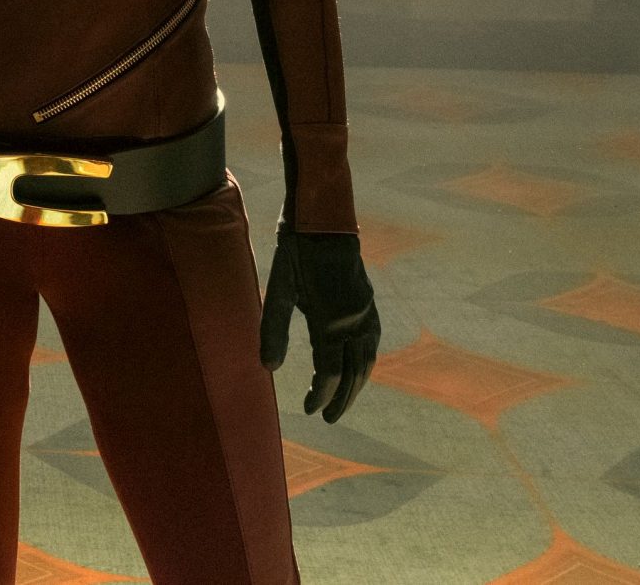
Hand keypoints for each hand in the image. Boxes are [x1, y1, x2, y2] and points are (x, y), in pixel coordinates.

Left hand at [258, 227, 378, 422]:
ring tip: (341, 401)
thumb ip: (273, 329)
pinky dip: (364, 364)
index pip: (330, 371)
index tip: (309, 410)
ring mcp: (366, 313)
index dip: (321, 395)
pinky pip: (372, 344)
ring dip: (356, 385)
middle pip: (352, 373)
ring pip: (367, 361)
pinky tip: (356, 370)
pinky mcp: (370, 305)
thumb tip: (267, 367)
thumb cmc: (295, 254)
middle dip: (341, 399)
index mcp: (330, 320)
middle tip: (327, 418)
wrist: (324, 221)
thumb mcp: (279, 289)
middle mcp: (354, 321)